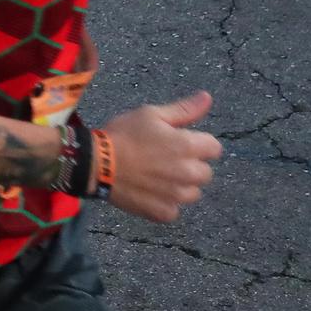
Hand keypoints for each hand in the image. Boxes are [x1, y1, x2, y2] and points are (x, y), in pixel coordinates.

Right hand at [98, 91, 222, 222]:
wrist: (96, 164)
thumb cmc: (124, 134)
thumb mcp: (152, 114)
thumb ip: (184, 109)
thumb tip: (207, 98)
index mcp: (188, 147)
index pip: (214, 148)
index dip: (198, 143)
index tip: (179, 142)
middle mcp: (188, 173)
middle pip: (205, 173)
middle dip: (190, 165)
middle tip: (165, 159)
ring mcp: (176, 196)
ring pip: (192, 193)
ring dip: (180, 186)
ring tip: (156, 176)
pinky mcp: (163, 213)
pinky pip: (174, 209)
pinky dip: (165, 202)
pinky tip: (149, 191)